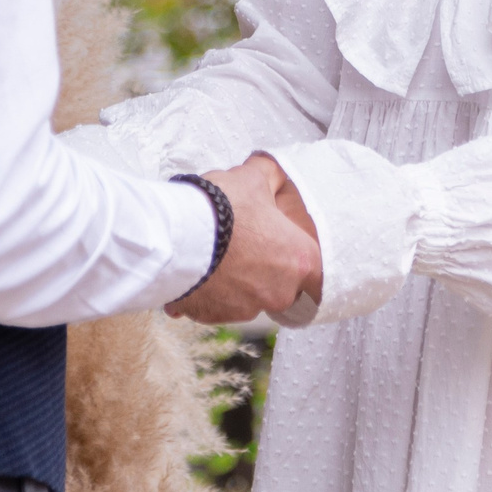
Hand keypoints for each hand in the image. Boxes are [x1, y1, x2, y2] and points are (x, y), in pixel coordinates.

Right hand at [166, 153, 323, 323]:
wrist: (178, 234)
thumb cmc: (224, 207)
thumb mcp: (255, 177)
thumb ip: (272, 177)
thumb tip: (274, 176)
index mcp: (300, 261)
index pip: (313, 267)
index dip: (294, 252)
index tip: (277, 241)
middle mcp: (279, 292)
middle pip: (280, 283)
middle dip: (262, 266)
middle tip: (242, 242)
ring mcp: (246, 308)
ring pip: (246, 294)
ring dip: (234, 279)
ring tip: (213, 252)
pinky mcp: (214, 315)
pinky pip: (215, 303)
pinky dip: (208, 289)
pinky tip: (195, 267)